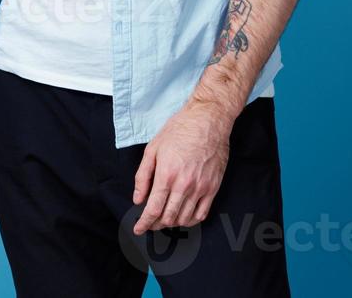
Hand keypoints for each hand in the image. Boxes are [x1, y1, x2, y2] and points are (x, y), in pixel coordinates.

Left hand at [131, 99, 234, 234]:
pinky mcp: (213, 187)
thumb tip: (138, 199)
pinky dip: (190, 220)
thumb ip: (143, 176)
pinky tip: (183, 216)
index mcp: (166, 174)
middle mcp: (184, 184)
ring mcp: (201, 187)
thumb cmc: (179, 130)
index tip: (138, 229)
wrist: (208, 121)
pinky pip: (202, 214)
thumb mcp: (153, 148)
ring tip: (164, 219)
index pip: (153, 209)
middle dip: (155, 225)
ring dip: (172, 223)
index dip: (144, 223)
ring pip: (184, 218)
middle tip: (149, 223)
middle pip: (168, 217)